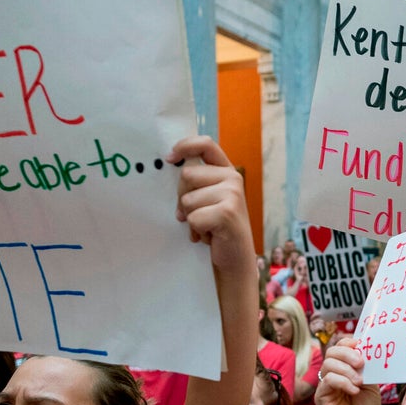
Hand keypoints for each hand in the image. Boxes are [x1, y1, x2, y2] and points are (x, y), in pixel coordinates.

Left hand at [169, 136, 252, 272]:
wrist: (236, 259)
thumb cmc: (217, 229)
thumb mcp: (208, 199)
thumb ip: (197, 182)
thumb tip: (170, 164)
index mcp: (227, 171)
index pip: (205, 145)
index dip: (184, 146)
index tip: (169, 159)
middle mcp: (232, 178)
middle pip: (187, 175)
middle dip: (183, 197)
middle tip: (195, 214)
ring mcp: (232, 194)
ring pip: (188, 199)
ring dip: (190, 217)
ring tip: (206, 226)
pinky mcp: (227, 212)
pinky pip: (193, 217)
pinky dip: (196, 230)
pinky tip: (209, 236)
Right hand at [315, 339, 379, 404]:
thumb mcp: (371, 385)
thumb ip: (367, 369)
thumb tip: (366, 351)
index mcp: (345, 369)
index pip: (340, 347)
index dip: (349, 343)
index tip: (362, 345)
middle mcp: (333, 375)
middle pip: (332, 352)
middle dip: (347, 353)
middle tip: (361, 363)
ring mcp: (326, 386)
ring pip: (328, 364)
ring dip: (346, 369)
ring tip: (360, 381)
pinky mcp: (321, 397)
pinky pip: (328, 380)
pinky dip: (343, 382)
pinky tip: (354, 391)